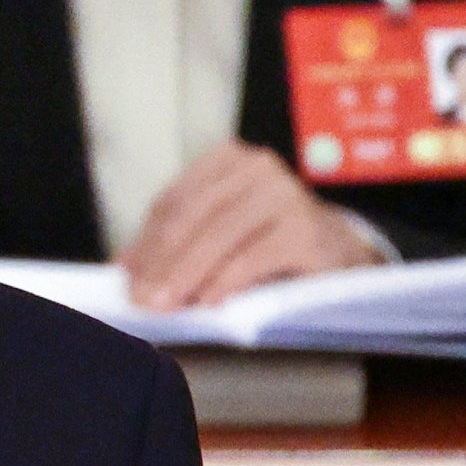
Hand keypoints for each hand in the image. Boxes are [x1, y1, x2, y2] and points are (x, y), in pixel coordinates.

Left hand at [121, 141, 384, 310]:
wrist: (341, 251)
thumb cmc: (270, 241)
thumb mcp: (221, 233)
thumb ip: (177, 243)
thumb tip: (124, 271)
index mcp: (227, 160)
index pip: (174, 202)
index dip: (146, 242)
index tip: (124, 279)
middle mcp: (257, 169)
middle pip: (192, 217)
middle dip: (161, 262)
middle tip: (141, 300)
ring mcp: (285, 195)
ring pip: (220, 237)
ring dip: (187, 275)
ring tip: (166, 305)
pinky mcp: (306, 230)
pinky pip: (254, 258)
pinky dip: (227, 281)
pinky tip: (209, 302)